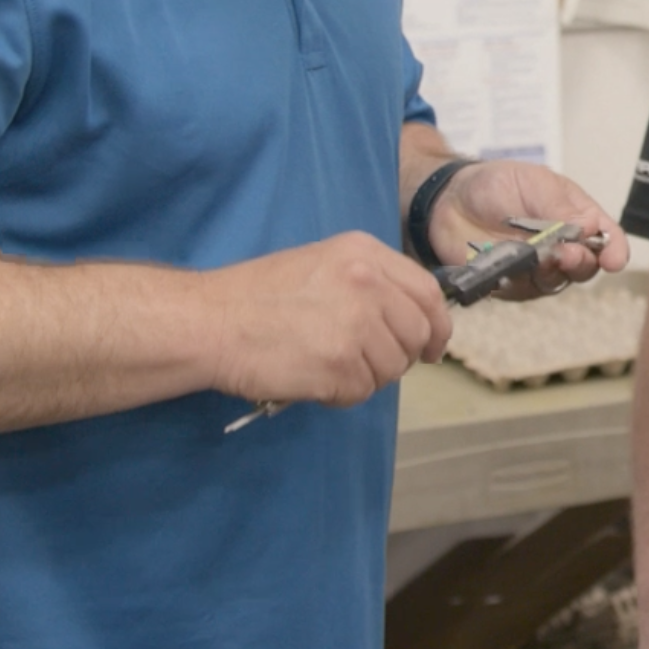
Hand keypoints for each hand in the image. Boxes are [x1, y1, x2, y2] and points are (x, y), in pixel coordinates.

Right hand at [207, 231, 451, 405]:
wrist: (211, 321)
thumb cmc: (257, 295)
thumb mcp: (321, 264)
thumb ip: (368, 283)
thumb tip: (406, 319)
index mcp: (365, 254)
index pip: (428, 293)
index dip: (436, 326)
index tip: (432, 347)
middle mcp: (368, 283)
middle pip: (417, 334)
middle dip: (402, 356)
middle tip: (369, 364)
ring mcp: (356, 324)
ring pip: (393, 368)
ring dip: (366, 377)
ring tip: (326, 366)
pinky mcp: (340, 364)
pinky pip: (361, 391)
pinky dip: (341, 394)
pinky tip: (313, 379)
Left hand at [432, 160, 632, 299]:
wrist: (448, 199)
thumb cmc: (496, 184)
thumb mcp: (534, 183)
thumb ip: (561, 208)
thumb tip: (592, 228)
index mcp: (576, 217)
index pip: (606, 237)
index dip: (615, 249)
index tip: (614, 260)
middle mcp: (562, 246)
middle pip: (586, 266)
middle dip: (581, 262)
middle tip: (567, 253)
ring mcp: (537, 268)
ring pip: (556, 282)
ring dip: (551, 273)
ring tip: (539, 258)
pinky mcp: (511, 284)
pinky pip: (522, 291)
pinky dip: (520, 281)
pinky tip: (510, 269)